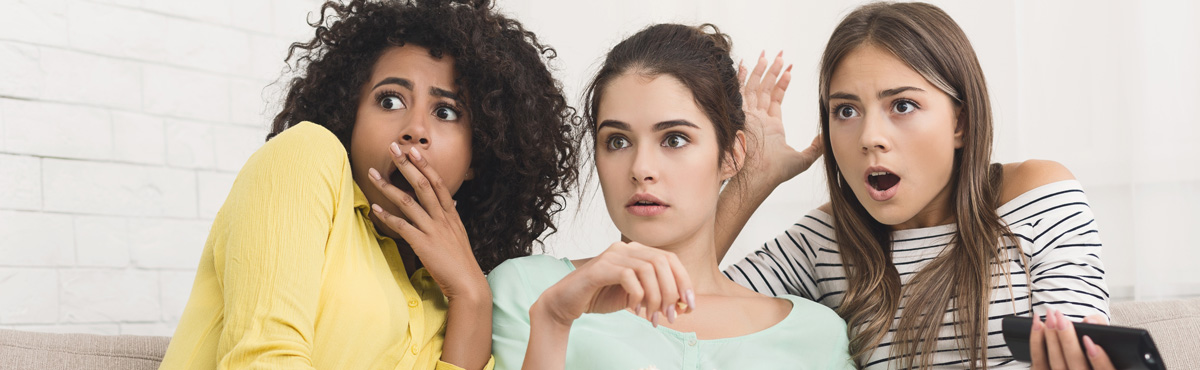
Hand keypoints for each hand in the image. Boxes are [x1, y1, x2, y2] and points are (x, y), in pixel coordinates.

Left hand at [367, 143, 485, 299]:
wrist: (467, 283)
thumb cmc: (460, 261)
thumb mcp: (459, 233)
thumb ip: (451, 216)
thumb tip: (450, 200)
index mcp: (450, 214)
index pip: (438, 182)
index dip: (425, 165)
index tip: (414, 150)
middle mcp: (442, 218)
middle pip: (422, 185)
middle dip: (406, 165)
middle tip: (393, 148)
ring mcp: (433, 230)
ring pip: (408, 202)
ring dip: (388, 186)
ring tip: (373, 174)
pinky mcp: (423, 244)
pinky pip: (402, 226)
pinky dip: (387, 216)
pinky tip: (374, 209)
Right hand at [533, 242, 694, 327]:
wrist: (567, 302)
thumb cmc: (600, 297)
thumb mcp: (636, 297)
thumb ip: (656, 295)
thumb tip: (682, 305)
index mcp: (637, 251)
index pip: (670, 258)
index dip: (684, 281)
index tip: (689, 305)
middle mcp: (626, 248)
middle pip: (662, 262)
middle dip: (671, 292)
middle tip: (669, 316)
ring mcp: (612, 255)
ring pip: (648, 269)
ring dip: (656, 297)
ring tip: (652, 317)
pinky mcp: (600, 268)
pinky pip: (629, 277)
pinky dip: (637, 296)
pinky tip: (633, 309)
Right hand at [737, 50, 822, 186]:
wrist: (759, 176)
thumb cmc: (776, 172)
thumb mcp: (803, 158)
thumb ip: (816, 146)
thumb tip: (829, 135)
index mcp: (771, 126)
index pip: (775, 99)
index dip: (782, 83)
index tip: (790, 70)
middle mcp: (759, 119)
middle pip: (765, 89)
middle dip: (772, 71)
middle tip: (780, 55)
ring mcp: (749, 116)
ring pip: (755, 87)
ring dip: (761, 70)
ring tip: (768, 55)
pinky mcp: (742, 115)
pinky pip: (742, 91)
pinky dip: (742, 78)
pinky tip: (744, 64)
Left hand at [1030, 308, 1114, 369]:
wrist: (1070, 352)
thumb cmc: (1089, 341)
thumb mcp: (1101, 332)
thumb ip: (1100, 324)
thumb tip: (1090, 321)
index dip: (1099, 359)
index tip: (1090, 340)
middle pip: (1077, 367)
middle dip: (1068, 341)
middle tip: (1062, 320)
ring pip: (1057, 364)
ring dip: (1052, 338)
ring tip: (1050, 318)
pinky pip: (1039, 361)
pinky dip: (1037, 341)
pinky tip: (1038, 324)